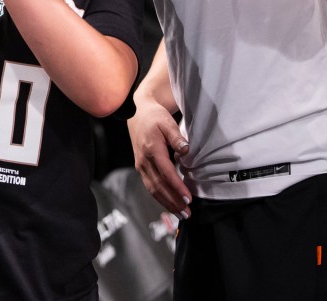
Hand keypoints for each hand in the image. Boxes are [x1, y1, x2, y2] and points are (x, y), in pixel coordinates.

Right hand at [127, 96, 191, 220]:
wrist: (137, 113)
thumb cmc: (154, 117)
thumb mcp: (167, 122)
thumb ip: (177, 137)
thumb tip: (186, 150)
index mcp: (152, 150)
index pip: (166, 174)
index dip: (177, 187)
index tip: (189, 198)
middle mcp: (144, 161)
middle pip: (159, 187)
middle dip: (173, 202)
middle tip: (187, 213)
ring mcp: (141, 166)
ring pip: (153, 190)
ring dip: (167, 203)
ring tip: (181, 213)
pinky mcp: (141, 168)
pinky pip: (150, 186)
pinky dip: (160, 197)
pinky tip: (170, 204)